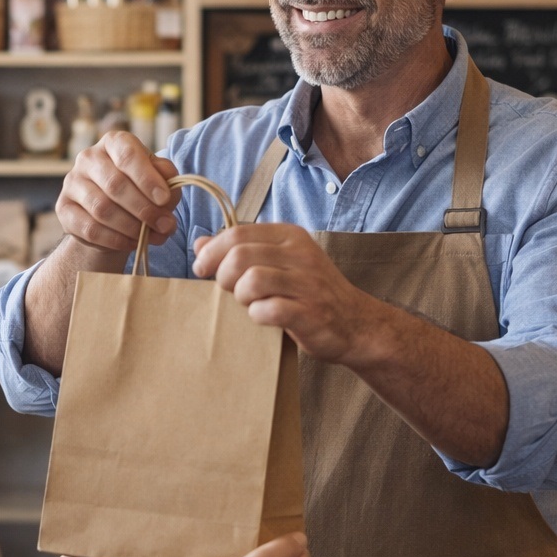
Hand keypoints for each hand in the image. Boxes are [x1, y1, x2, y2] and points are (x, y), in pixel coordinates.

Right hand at [58, 131, 179, 253]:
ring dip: (132, 227)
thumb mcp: (158, 178)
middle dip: (144, 208)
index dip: (147, 178)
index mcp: (114, 142)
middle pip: (115, 184)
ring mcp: (72, 182)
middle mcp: (89, 157)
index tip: (165, 199)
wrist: (111, 215)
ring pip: (102, 208)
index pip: (128, 154)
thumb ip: (166, 179)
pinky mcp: (64, 208)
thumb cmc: (139, 189)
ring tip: (151, 237)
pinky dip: (115, 239)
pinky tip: (132, 243)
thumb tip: (169, 192)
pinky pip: (90, 228)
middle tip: (165, 226)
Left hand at [192, 223, 364, 364]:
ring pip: (251, 280)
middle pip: (239, 255)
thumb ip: (240, 251)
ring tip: (251, 303)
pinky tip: (266, 317)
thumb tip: (199, 244)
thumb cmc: (310, 292)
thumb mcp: (278, 263)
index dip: (212, 251)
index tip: (202, 268)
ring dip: (241, 296)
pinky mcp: (310, 312)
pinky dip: (258, 316)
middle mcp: (299, 254)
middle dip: (223, 275)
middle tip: (229, 290)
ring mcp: (307, 283)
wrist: (356, 323)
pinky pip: (267, 310)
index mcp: (289, 236)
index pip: (237, 232)